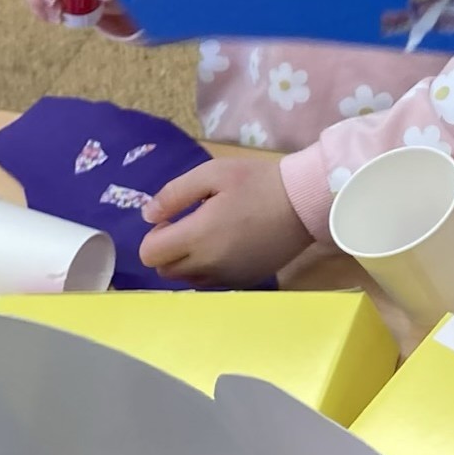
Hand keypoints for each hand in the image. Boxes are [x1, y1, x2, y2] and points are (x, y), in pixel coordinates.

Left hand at [139, 157, 311, 287]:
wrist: (305, 202)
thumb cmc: (259, 182)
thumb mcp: (214, 173)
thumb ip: (174, 193)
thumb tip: (148, 215)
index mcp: (198, 236)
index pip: (150, 253)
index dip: (155, 234)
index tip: (174, 218)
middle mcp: (208, 265)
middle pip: (165, 270)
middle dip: (168, 249)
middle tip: (190, 226)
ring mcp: (227, 277)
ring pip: (187, 279)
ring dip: (187, 261)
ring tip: (210, 236)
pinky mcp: (244, 281)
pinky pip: (212, 282)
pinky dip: (210, 268)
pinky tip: (229, 246)